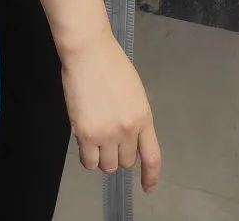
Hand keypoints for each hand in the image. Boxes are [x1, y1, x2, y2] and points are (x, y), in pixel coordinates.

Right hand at [61, 34, 161, 190]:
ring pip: (107, 166)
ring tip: (96, 137)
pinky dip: (88, 157)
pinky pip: (88, 162)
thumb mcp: (134, 91)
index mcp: (143, 116)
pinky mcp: (86, 134)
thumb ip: (135, 116)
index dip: (151, 176)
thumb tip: (129, 136)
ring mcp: (107, 133)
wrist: (89, 52)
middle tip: (109, 138)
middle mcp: (128, 129)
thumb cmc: (111, 64)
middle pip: (126, 162)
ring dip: (103, 156)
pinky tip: (86, 141)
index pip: (152, 156)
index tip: (148, 186)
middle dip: (119, 154)